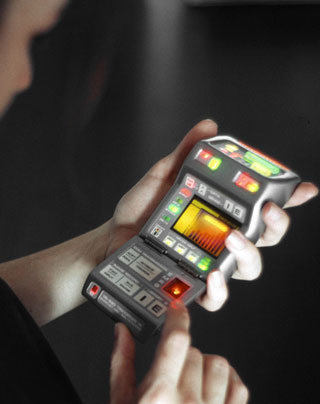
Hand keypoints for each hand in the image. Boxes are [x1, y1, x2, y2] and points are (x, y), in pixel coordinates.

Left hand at [106, 120, 318, 311]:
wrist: (113, 235)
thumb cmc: (141, 208)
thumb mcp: (165, 176)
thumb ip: (187, 153)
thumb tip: (208, 126)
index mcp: (222, 212)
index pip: (262, 205)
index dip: (289, 198)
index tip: (304, 189)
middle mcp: (222, 238)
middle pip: (266, 238)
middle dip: (277, 224)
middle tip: (268, 209)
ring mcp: (210, 262)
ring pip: (249, 267)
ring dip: (250, 254)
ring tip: (234, 237)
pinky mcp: (193, 284)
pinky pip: (216, 297)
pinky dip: (220, 291)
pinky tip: (214, 277)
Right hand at [110, 302, 248, 403]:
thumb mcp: (120, 402)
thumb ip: (121, 362)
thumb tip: (122, 333)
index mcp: (159, 396)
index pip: (177, 339)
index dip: (178, 316)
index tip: (176, 307)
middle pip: (194, 350)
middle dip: (181, 351)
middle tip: (170, 366)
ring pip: (218, 363)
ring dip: (203, 364)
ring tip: (189, 377)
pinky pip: (238, 386)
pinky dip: (227, 379)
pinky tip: (211, 385)